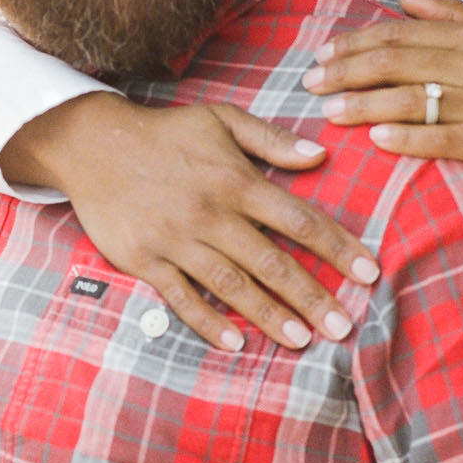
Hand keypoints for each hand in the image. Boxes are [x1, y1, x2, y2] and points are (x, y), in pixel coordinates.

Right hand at [0, 93, 381, 351]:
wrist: (93, 144)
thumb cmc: (165, 132)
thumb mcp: (220, 119)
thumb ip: (272, 139)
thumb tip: (321, 156)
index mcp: (235, 180)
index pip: (298, 219)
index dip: (337, 247)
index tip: (368, 273)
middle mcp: (210, 213)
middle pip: (271, 262)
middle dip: (312, 296)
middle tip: (344, 328)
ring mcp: (176, 239)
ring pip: (232, 285)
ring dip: (269, 316)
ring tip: (303, 341)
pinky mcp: (145, 260)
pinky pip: (181, 297)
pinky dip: (207, 322)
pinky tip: (235, 343)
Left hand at [302, 0, 462, 186]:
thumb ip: (457, 13)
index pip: (401, 33)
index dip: (355, 43)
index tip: (322, 55)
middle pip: (397, 63)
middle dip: (346, 72)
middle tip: (310, 84)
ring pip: (413, 100)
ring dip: (363, 106)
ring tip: (328, 112)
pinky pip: (445, 139)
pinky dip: (407, 139)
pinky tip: (375, 141)